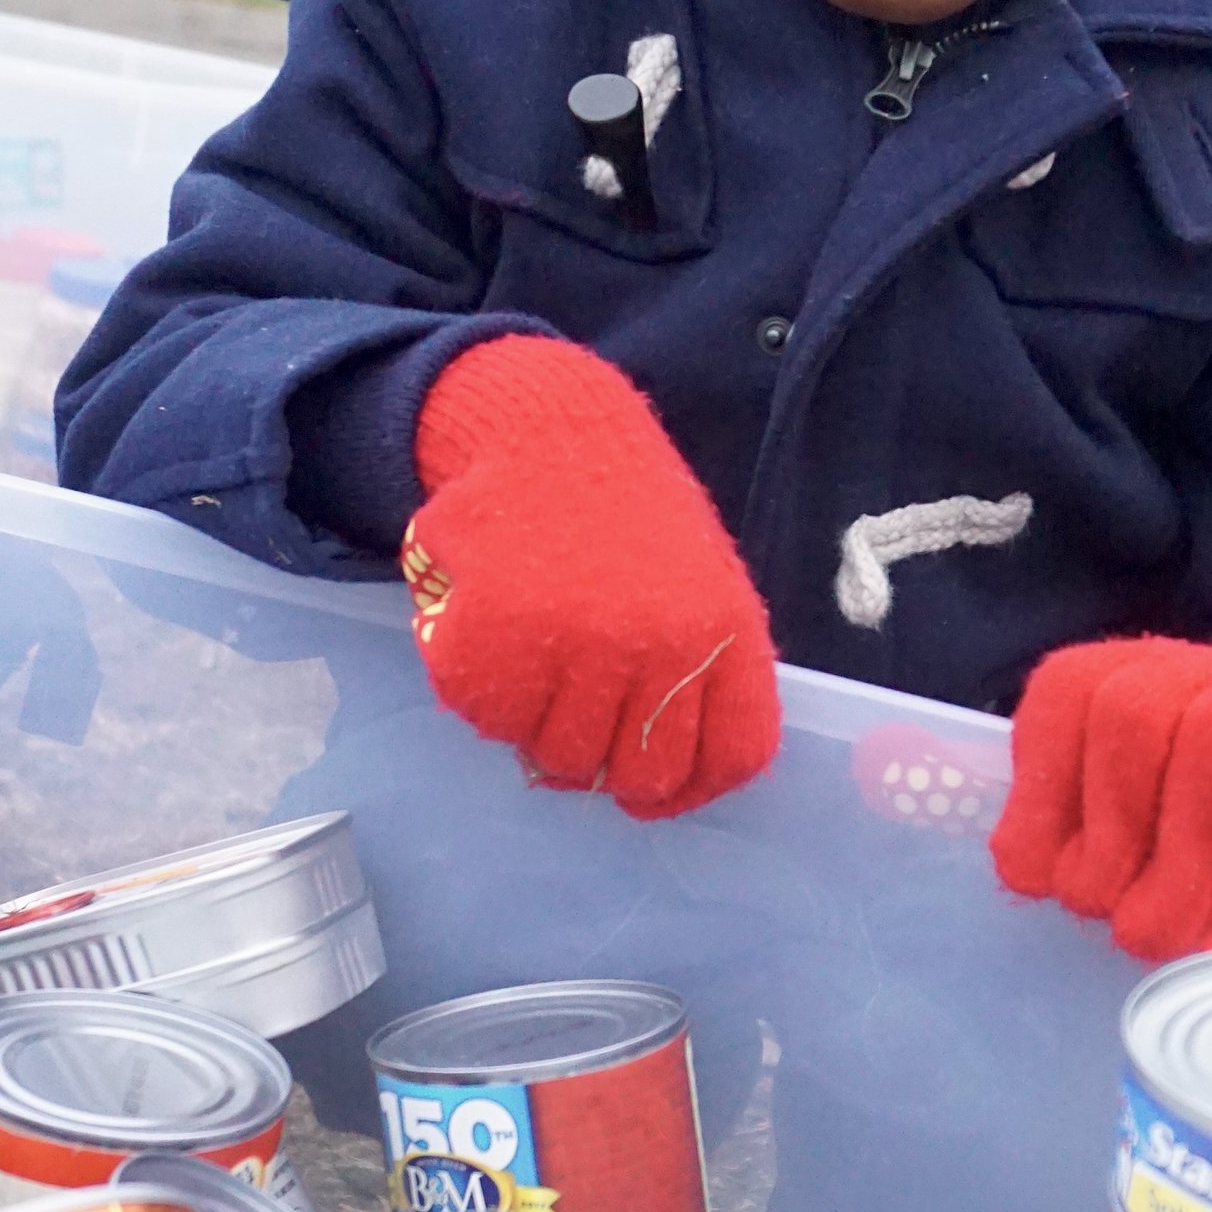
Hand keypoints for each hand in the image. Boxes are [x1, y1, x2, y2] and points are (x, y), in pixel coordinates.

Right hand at [403, 338, 779, 816]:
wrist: (546, 424)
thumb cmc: (624, 510)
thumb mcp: (701, 577)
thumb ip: (700, 668)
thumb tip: (665, 776)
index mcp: (724, 630)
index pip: (733, 756)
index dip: (693, 788)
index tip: (654, 786)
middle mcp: (659, 646)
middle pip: (640, 778)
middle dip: (607, 764)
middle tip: (575, 716)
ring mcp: (577, 643)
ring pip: (557, 758)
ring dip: (537, 725)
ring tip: (531, 658)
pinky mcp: (497, 636)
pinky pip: (487, 717)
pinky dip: (478, 691)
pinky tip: (486, 634)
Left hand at [989, 636, 1211, 958]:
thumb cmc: (1204, 820)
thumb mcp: (1123, 817)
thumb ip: (1071, 835)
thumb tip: (1028, 876)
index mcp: (1118, 673)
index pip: (1065, 697)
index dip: (1044, 794)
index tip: (1043, 880)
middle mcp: (1189, 667)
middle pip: (1130, 718)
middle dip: (1111, 834)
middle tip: (1115, 924)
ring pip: (1210, 744)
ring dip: (1180, 858)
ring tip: (1165, 938)